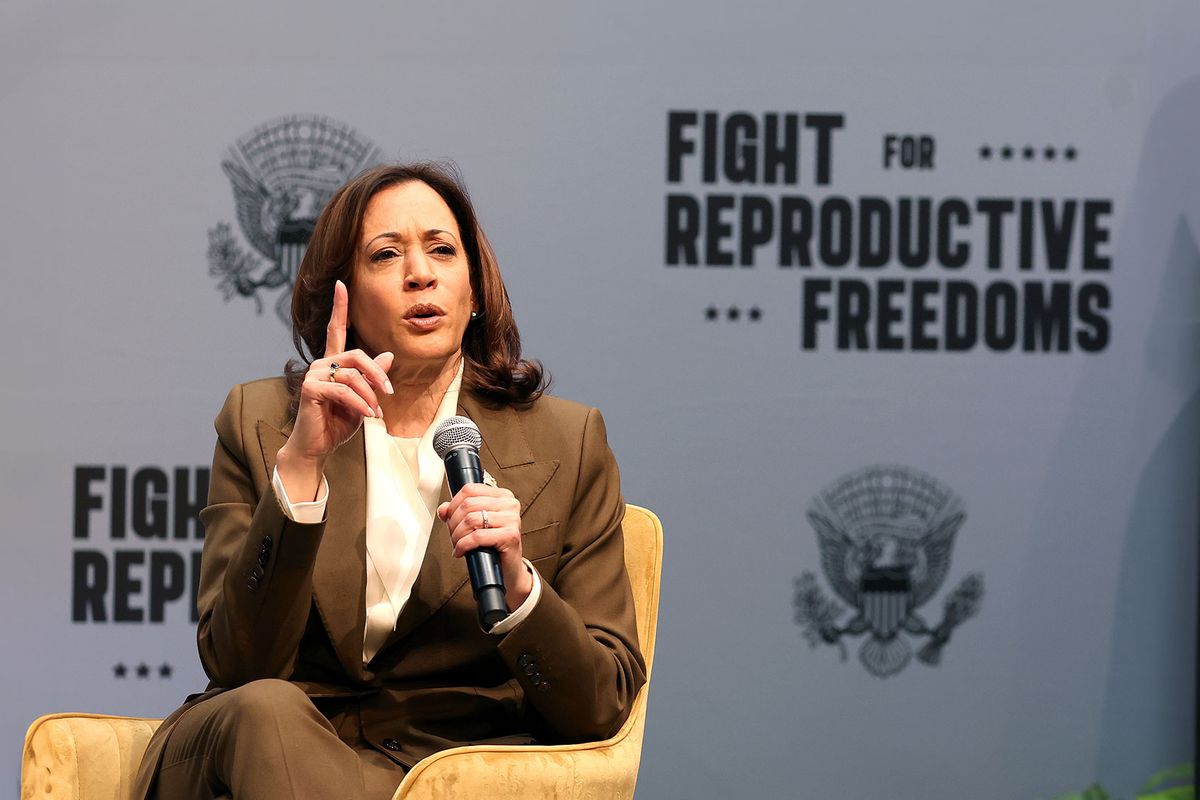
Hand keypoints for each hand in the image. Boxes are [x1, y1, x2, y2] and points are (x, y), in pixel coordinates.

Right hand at [277, 280, 393, 500]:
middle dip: (377, 374)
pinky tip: (367, 415)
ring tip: (376, 412)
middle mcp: (321, 364)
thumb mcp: (364, 399)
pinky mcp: (310, 388)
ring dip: (370, 395)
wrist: (318, 446)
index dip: (339, 307)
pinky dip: (360, 404)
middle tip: (389, 393)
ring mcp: (313, 375)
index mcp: (333, 363)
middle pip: (356, 355)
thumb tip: (388, 356)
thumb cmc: (338, 423)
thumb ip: (372, 378)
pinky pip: (344, 391)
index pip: (335, 329)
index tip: (341, 284)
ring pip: (352, 375)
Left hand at [438, 484, 531, 610]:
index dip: (453, 504)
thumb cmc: (492, 546)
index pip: (470, 490)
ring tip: (457, 544)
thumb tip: (443, 509)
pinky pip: (477, 536)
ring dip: (457, 535)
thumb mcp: (474, 525)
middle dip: (454, 522)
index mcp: (502, 496)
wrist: (508, 569)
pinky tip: (460, 551)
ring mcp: (512, 519)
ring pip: (471, 519)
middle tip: (453, 536)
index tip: (449, 518)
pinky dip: (463, 545)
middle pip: (468, 504)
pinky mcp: (511, 535)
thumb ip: (458, 512)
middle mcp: (509, 504)